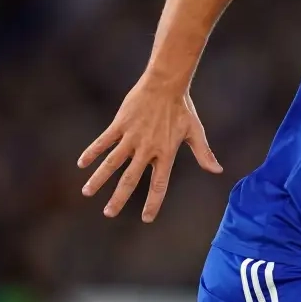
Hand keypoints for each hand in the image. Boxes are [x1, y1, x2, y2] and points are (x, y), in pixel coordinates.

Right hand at [77, 77, 222, 221]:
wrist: (166, 83)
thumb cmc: (182, 108)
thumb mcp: (195, 132)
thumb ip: (203, 154)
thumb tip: (218, 170)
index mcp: (166, 153)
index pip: (159, 184)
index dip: (153, 202)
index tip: (146, 218)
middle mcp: (147, 148)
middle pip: (131, 178)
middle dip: (119, 198)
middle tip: (109, 213)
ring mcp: (132, 136)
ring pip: (112, 162)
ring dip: (99, 178)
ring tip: (87, 192)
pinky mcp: (120, 124)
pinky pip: (103, 141)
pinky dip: (92, 152)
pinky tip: (82, 164)